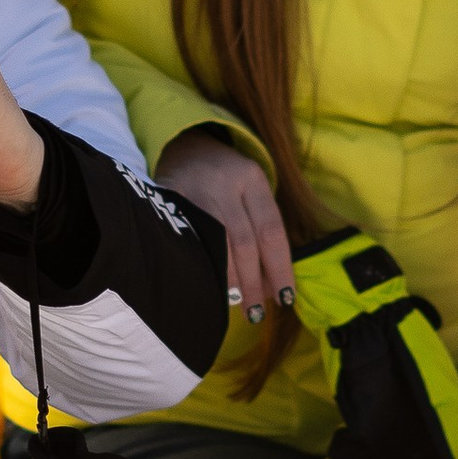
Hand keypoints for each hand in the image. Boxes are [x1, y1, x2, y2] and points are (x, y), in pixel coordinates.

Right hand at [157, 127, 291, 323]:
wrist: (184, 146)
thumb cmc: (226, 178)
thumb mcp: (250, 191)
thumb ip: (262, 228)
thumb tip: (273, 285)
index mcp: (253, 179)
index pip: (271, 231)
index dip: (280, 268)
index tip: (285, 298)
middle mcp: (227, 183)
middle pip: (245, 242)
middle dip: (254, 282)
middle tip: (257, 312)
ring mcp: (197, 191)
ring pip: (218, 244)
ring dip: (230, 280)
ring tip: (237, 304)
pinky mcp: (171, 200)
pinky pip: (191, 241)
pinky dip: (202, 265)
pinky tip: (208, 284)